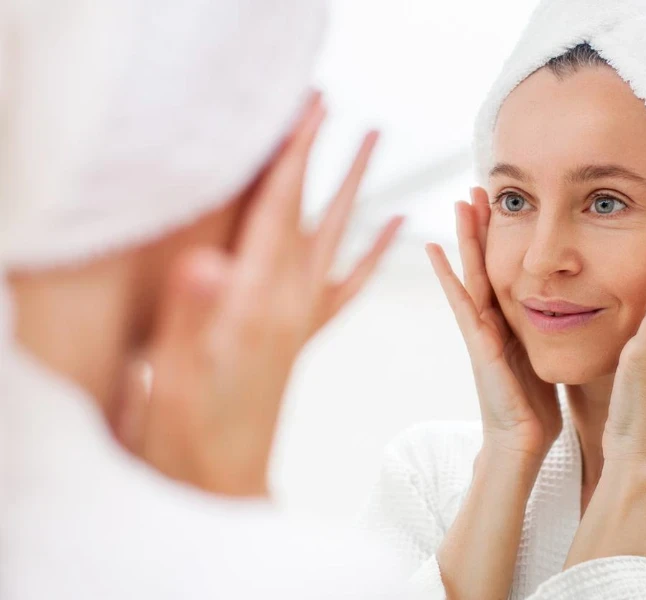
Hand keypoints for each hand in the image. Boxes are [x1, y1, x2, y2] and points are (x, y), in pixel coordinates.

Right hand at [111, 92, 403, 495]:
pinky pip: (349, 285)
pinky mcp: (305, 333)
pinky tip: (397, 224)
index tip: (309, 107)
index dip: (290, 157)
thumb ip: (192, 314)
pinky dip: (373, 251)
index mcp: (259, 304)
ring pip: (340, 240)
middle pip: (319, 217)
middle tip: (355, 113)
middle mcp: (290, 303)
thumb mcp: (177, 372)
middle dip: (332, 160)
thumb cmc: (190, 430)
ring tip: (377, 145)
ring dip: (358, 191)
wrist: (221, 477)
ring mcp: (302, 317)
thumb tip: (206, 263)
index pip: (278, 213)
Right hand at [426, 187, 560, 462]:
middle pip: (486, 264)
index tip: (504, 205)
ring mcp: (480, 331)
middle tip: (476, 188)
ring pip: (471, 274)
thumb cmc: (535, 407)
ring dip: (464, 239)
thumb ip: (552, 335)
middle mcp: (491, 321)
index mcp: (511, 323)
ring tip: (459, 203)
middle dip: (481, 228)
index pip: (507, 270)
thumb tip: (576, 313)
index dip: (503, 240)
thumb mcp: (548, 359)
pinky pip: (461, 302)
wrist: (521, 443)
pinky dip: (447, 276)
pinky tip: (435, 251)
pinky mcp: (476, 343)